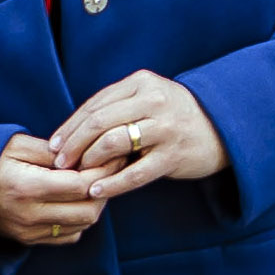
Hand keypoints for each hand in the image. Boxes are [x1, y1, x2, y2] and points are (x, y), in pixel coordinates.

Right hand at [0, 133, 111, 245]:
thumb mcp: (16, 144)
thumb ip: (52, 150)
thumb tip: (85, 153)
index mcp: (26, 186)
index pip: (81, 185)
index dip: (102, 171)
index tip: (113, 156)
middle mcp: (29, 215)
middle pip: (88, 210)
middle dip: (105, 188)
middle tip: (110, 168)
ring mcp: (29, 232)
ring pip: (82, 225)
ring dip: (94, 204)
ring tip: (95, 182)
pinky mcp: (28, 240)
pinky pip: (68, 236)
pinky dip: (80, 219)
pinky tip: (77, 200)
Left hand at [49, 70, 229, 201]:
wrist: (222, 128)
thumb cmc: (173, 114)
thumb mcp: (147, 97)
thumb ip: (116, 106)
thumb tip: (71, 130)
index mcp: (141, 82)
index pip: (95, 104)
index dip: (70, 126)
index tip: (53, 144)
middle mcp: (153, 101)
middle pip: (99, 121)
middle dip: (73, 144)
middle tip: (59, 162)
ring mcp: (165, 128)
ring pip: (114, 142)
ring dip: (89, 161)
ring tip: (76, 175)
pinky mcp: (173, 156)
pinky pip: (135, 173)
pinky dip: (112, 184)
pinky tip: (96, 191)